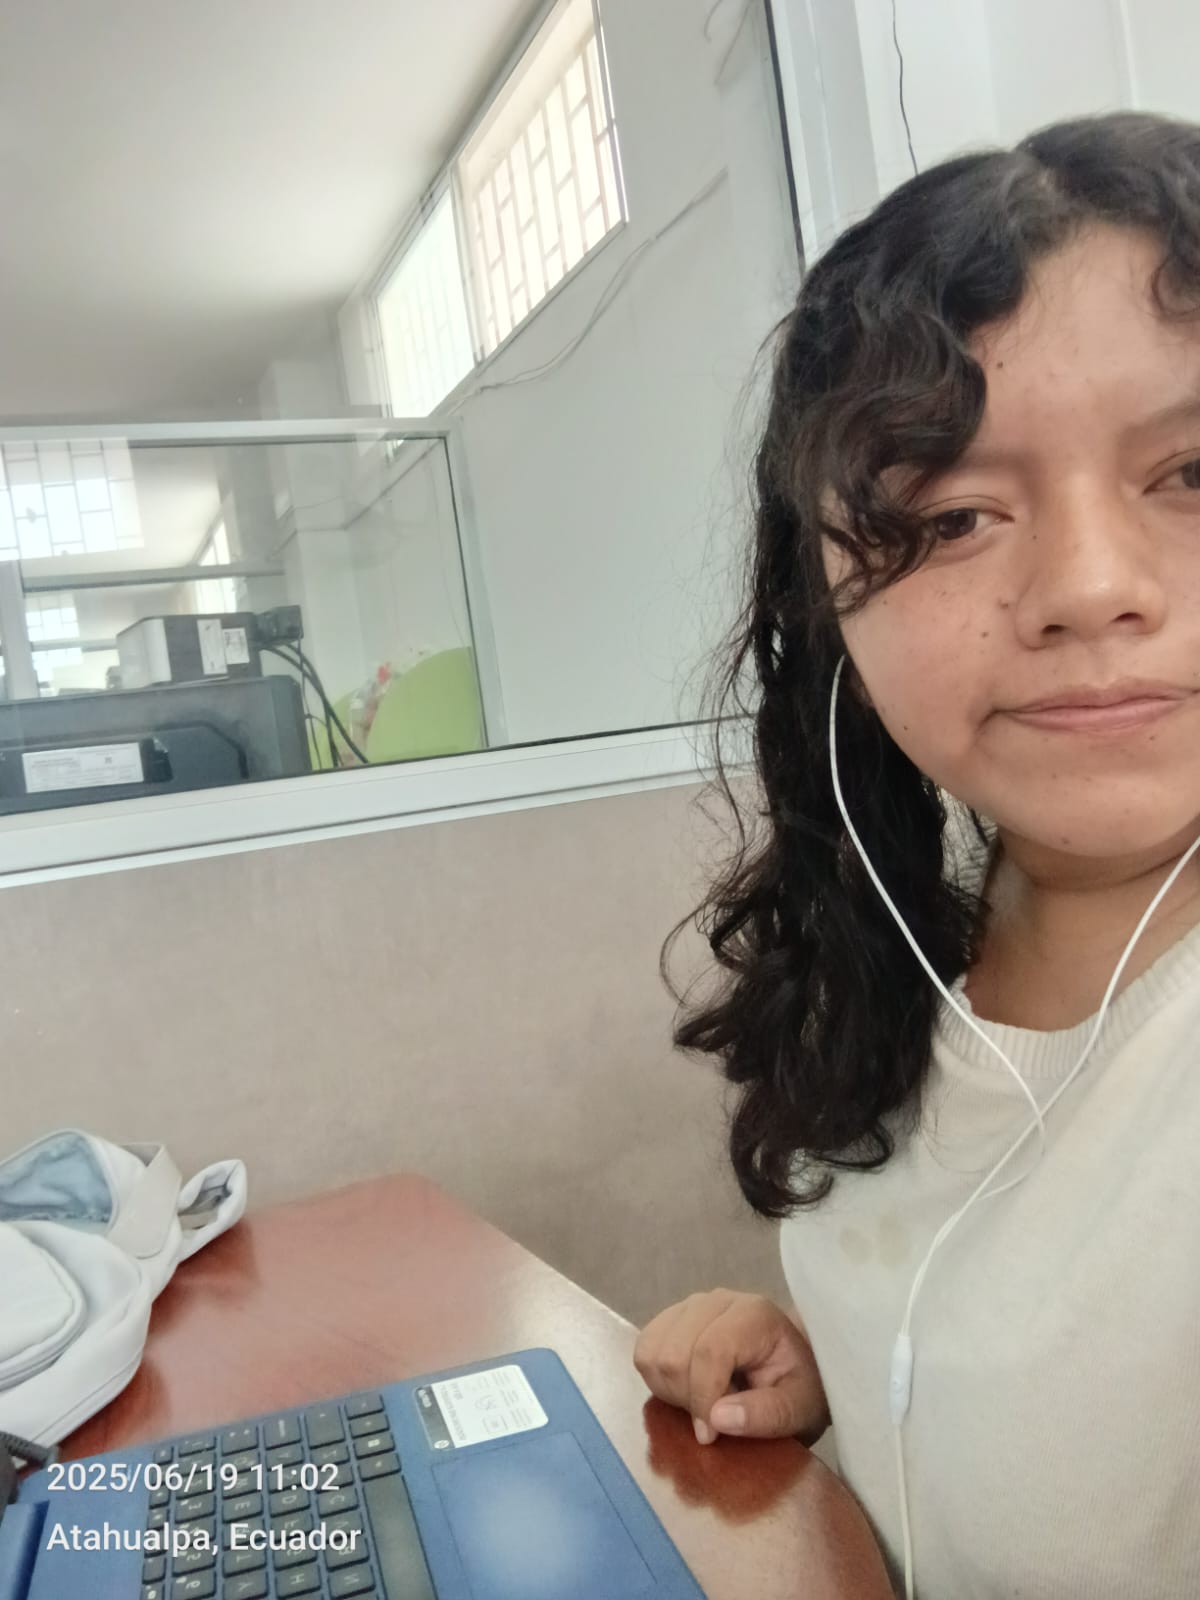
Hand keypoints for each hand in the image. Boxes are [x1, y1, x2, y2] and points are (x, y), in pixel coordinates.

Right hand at [634, 1289, 830, 1446]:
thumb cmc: (801, 1386)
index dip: (703, 1399)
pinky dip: (658, 1380)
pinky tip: (688, 1389)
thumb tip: (717, 1419)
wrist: (795, 1365)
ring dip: (671, 1391)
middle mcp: (716, 1301)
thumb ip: (767, 1414)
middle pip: (674, 1354)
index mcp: (753, 1315)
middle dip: (688, 1399)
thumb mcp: (800, 1409)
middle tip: (715, 1419)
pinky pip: (644, 1350)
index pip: (709, 1351)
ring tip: (703, 1403)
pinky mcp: (671, 1319)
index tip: (710, 1437)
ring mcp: (689, 1306)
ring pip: (652, 1353)